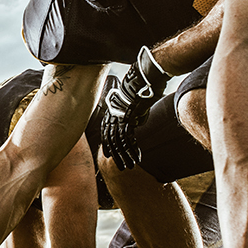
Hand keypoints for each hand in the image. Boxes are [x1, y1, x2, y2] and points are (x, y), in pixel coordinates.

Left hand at [101, 47, 170, 170]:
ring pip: (119, 144)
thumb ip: (132, 116)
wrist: (141, 79)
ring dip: (125, 157)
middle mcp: (112, 117)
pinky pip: (128, 139)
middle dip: (117, 156)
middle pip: (111, 142)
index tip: (110, 156)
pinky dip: (132, 150)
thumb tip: (136, 124)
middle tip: (121, 168)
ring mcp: (119, 119)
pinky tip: (137, 159)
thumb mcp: (132, 104)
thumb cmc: (139, 89)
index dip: (108, 146)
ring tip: (129, 167)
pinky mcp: (128, 120)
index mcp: (111, 114)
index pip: (107, 134)